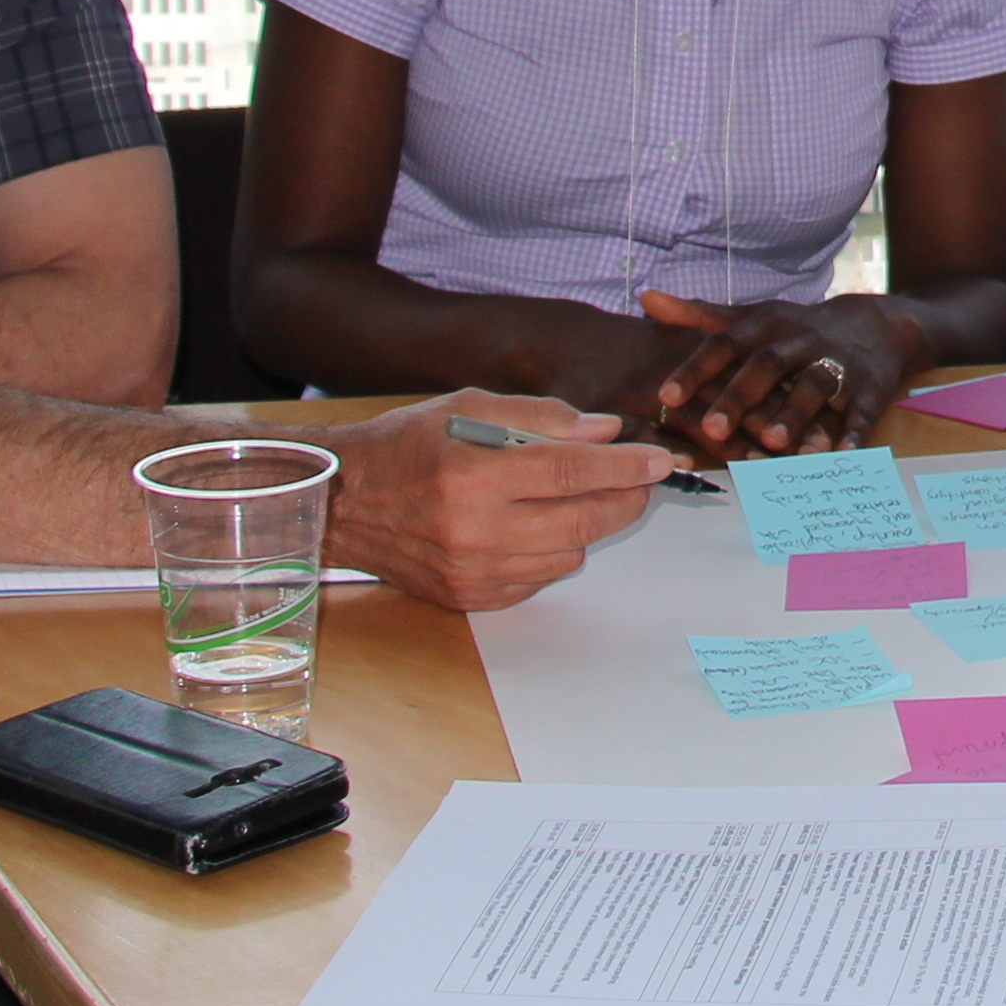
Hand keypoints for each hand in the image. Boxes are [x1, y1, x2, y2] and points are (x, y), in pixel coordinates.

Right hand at [326, 391, 682, 610]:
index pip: (570, 471)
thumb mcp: (468, 407)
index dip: (624, 466)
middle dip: (625, 499)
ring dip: (587, 524)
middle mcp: (473, 531)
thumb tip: (606, 431)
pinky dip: (552, 551)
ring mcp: (471, 572)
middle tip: (641, 481)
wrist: (344, 504)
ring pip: (567, 554)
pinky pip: (539, 579)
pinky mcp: (469, 598)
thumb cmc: (405, 446)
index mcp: (471, 475)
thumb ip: (541, 417)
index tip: (660, 460)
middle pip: (581, 521)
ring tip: (577, 495)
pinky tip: (537, 525)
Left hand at [636, 290, 919, 455]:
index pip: (726, 343)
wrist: (875, 324)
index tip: (665, 395)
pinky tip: (839, 457)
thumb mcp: (752, 318)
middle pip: (768, 365)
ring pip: (815, 386)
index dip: (696, 369)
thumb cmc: (797, 329)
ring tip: (771, 441)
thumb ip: (698, 316)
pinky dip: (853, 433)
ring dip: (794, 413)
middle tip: (710, 429)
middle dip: (740, 395)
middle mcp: (801, 341)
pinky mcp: (870, 388)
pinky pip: (862, 410)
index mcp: (767, 325)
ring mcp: (838, 364)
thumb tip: (646, 299)